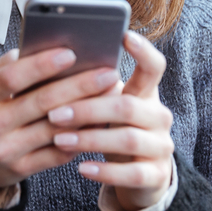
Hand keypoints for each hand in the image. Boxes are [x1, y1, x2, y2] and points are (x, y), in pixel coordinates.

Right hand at [0, 47, 120, 203]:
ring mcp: (5, 150)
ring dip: (88, 111)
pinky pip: (57, 153)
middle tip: (107, 72)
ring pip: (55, 129)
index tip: (71, 53)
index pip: (12, 78)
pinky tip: (100, 122)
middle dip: (79, 85)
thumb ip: (5, 67)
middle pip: (41, 102)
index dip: (42, 65)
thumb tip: (40, 48)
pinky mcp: (20, 169)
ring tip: (111, 95)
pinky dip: (81, 136)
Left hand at [48, 31, 173, 210]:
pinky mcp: (156, 175)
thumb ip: (88, 87)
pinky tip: (81, 167)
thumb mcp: (104, 106)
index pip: (154, 66)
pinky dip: (105, 170)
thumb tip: (50, 61)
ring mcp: (161, 146)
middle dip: (88, 108)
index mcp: (146, 93)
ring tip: (59, 138)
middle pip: (128, 106)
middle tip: (54, 112)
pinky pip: (132, 173)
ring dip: (89, 138)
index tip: (123, 35)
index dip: (142, 51)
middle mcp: (159, 116)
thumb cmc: (110, 128)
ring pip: (128, 139)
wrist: (135, 174)